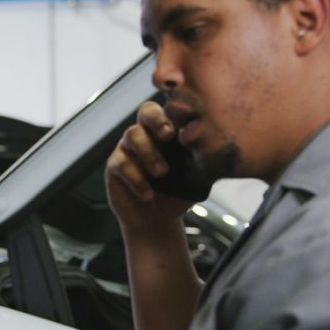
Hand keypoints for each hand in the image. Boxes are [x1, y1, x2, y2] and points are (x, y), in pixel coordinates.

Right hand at [106, 101, 193, 233]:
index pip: (170, 109)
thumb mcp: (196, 178)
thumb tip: (214, 149)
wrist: (157, 222)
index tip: (186, 121)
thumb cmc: (177, 195)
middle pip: (146, 110)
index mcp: (168, 132)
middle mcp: (147, 134)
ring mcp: (128, 148)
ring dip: (149, 152)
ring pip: (132, 134)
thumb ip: (202, 161)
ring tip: (162, 173)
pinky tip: (148, 194)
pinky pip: (121, 162)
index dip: (175, 107)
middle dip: (157, 119)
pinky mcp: (115, 166)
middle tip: (168, 135)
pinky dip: (137, 179)